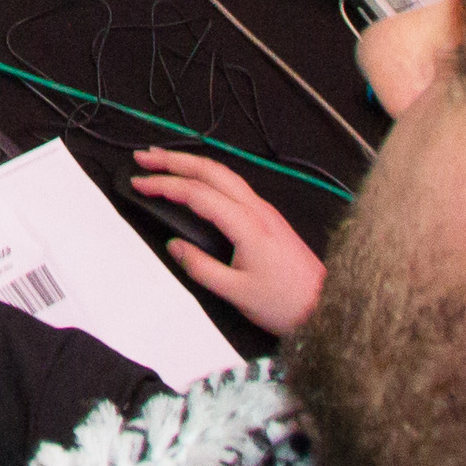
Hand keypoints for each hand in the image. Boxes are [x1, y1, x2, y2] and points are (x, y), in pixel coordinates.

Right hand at [124, 149, 323, 334]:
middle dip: (174, 159)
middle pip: (211, 170)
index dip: (164, 185)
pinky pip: (233, 185)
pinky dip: (207, 176)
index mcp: (247, 224)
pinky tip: (197, 182)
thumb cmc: (286, 303)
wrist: (326, 306)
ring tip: (165, 162)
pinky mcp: (269, 218)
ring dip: (192, 163)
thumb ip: (202, 268)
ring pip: (223, 174)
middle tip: (144, 159)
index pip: (197, 193)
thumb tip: (175, 247)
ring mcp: (265, 210)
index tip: (139, 183)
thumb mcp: (237, 294)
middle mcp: (257, 209)